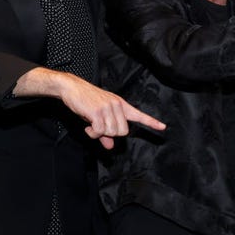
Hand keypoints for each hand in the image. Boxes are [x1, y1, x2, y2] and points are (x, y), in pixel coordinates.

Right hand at [15, 68, 166, 148]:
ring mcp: (108, 108)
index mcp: (121, 105)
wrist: (72, 87)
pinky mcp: (97, 111)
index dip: (151, 122)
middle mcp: (117, 106)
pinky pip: (99, 131)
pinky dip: (92, 133)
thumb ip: (106, 133)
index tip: (163, 127)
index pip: (139, 115)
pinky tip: (87, 126)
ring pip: (111, 132)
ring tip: (91, 125)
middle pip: (122, 132)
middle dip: (110, 134)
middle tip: (98, 128)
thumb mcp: (98, 116)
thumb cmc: (86, 102)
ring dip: (99, 133)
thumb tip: (110, 146)